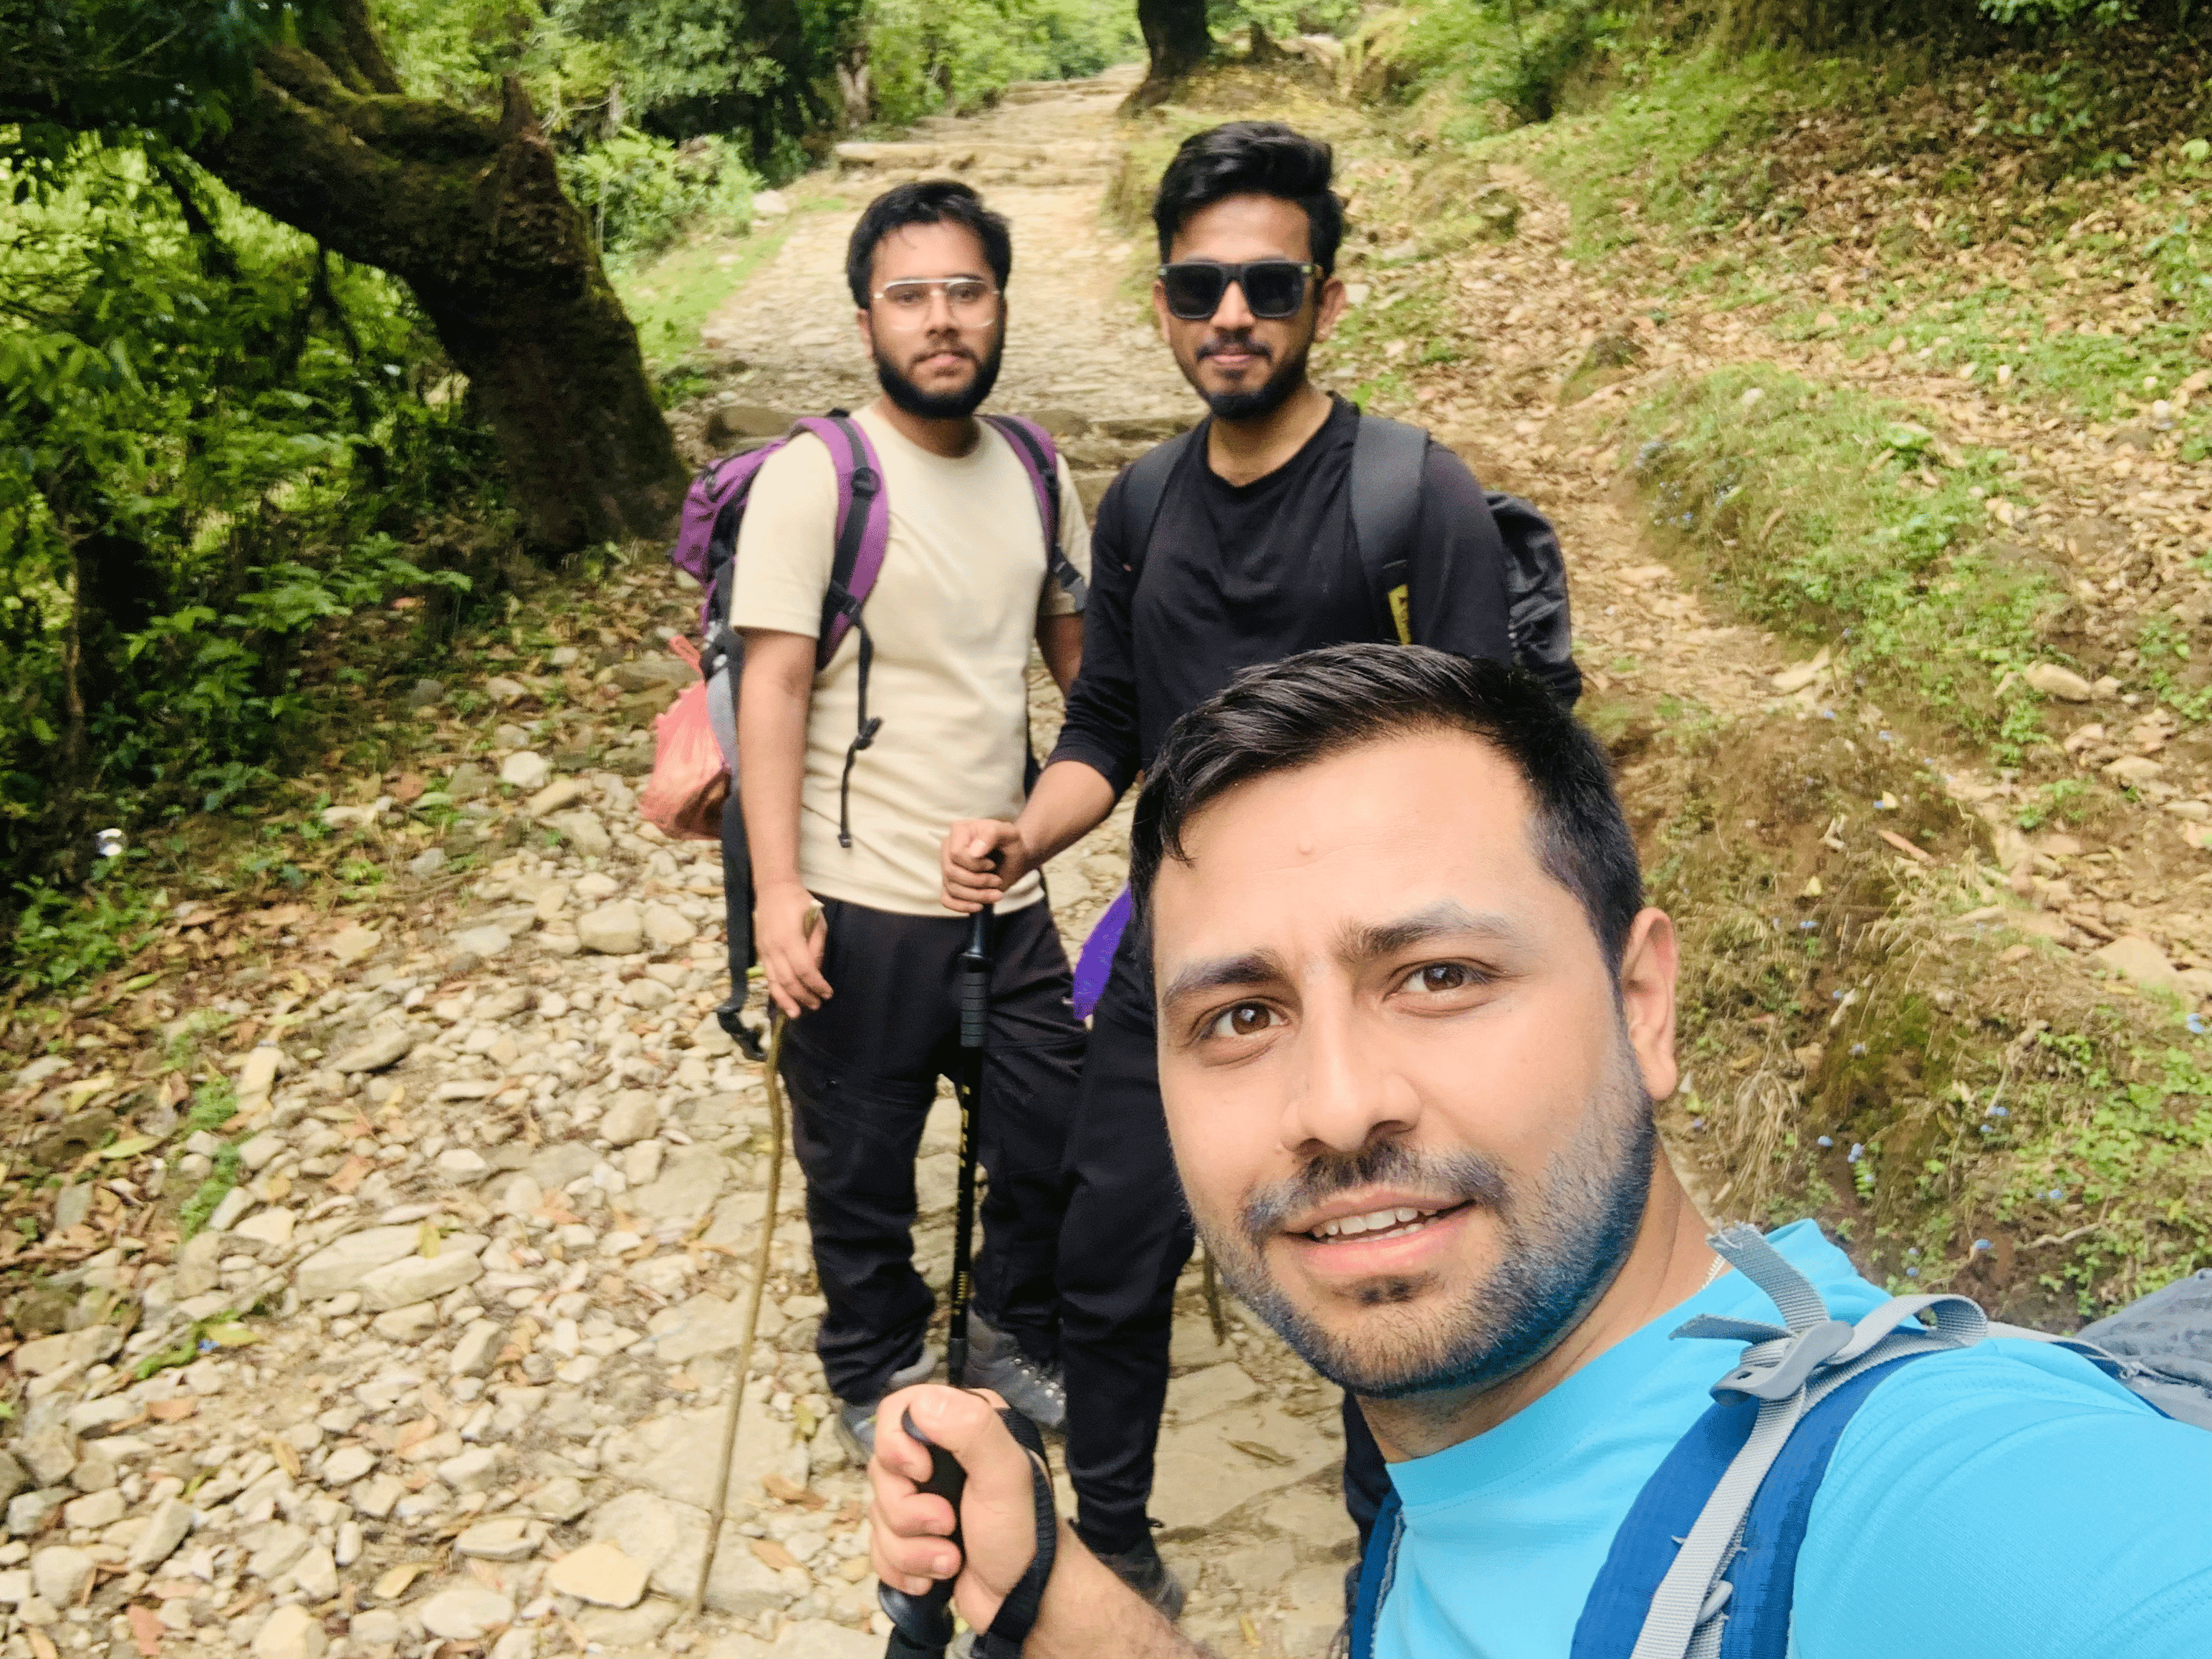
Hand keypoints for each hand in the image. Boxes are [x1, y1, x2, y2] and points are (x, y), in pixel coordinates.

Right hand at [755, 881, 828, 1017]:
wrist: (773, 889)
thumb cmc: (799, 902)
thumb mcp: (816, 920)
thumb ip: (816, 946)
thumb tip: (816, 970)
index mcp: (790, 939)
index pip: (805, 970)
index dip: (817, 985)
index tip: (828, 993)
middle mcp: (774, 948)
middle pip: (789, 980)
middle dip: (804, 996)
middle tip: (817, 1005)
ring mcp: (764, 951)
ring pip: (774, 982)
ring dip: (786, 1000)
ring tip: (797, 1013)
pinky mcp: (760, 952)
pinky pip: (767, 976)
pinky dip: (775, 990)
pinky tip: (783, 1000)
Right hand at [869, 1385, 1046, 1633]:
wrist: (1025, 1601)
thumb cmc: (1025, 1534)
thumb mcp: (1007, 1475)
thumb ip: (973, 1431)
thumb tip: (921, 1404)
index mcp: (962, 1425)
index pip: (897, 1411)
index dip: (897, 1445)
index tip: (922, 1474)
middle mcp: (938, 1456)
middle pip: (882, 1469)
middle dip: (908, 1511)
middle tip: (947, 1525)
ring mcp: (923, 1498)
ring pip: (878, 1515)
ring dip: (911, 1548)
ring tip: (951, 1560)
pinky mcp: (912, 1536)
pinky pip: (878, 1549)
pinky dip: (904, 1569)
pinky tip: (935, 1577)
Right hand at [942, 819, 1029, 912]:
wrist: (1014, 857)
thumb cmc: (1010, 842)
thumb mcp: (1008, 832)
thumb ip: (991, 834)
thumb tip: (974, 852)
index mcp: (958, 831)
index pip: (956, 854)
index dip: (975, 865)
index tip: (992, 864)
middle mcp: (948, 848)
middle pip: (951, 873)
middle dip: (978, 882)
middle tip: (997, 881)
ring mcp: (947, 867)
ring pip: (952, 888)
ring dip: (977, 896)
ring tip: (997, 894)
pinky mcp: (951, 884)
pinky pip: (947, 900)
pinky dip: (962, 906)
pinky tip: (979, 906)